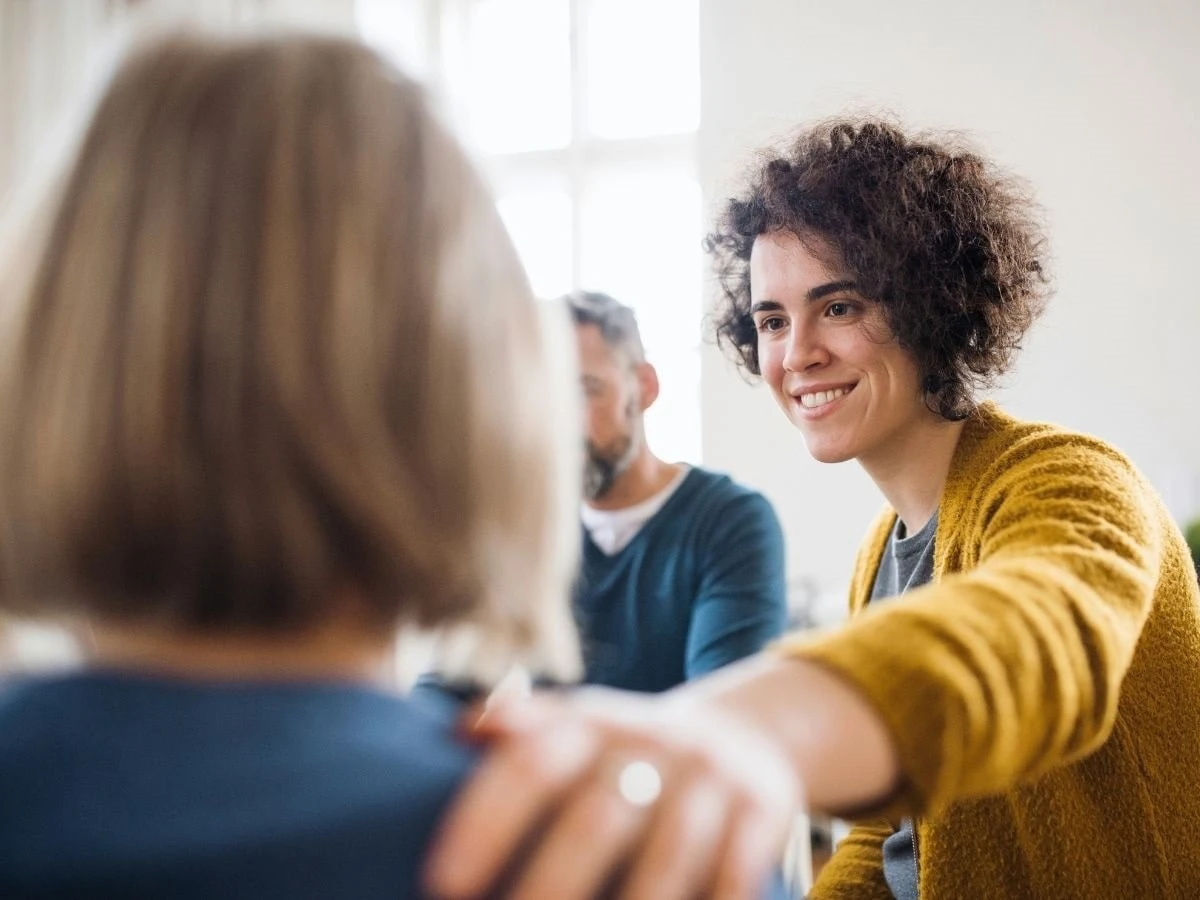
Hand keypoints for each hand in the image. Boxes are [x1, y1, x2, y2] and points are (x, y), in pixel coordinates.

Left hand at [424, 686, 800, 899]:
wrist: (741, 734)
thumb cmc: (627, 753)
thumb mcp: (578, 728)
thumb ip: (521, 731)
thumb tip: (457, 731)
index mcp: (591, 723)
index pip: (532, 763)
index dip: (486, 820)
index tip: (441, 881)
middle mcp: (651, 741)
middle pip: (597, 816)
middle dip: (550, 884)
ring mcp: (710, 775)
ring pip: (669, 853)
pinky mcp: (763, 808)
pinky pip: (736, 872)